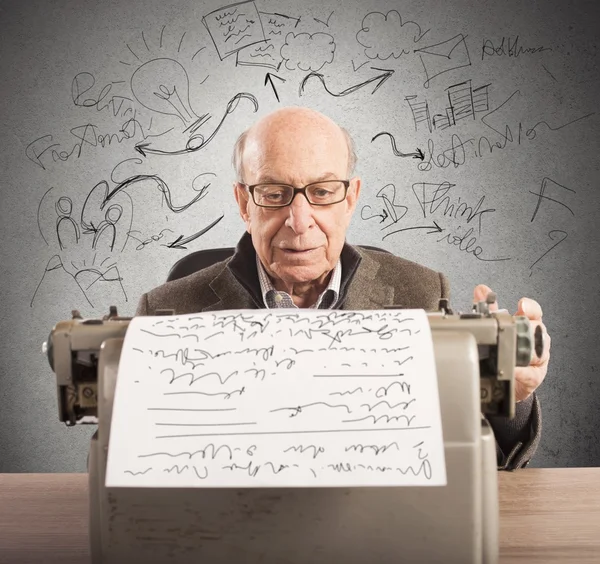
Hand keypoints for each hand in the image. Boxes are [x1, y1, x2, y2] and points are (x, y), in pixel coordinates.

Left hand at [474, 284, 550, 401]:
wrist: (505, 378)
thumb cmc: (505, 351)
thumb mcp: (497, 327)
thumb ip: (489, 309)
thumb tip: (481, 291)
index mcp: (529, 325)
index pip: (534, 312)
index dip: (530, 307)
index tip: (522, 305)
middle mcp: (536, 340)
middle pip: (538, 329)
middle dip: (527, 328)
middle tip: (515, 329)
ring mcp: (538, 358)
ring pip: (539, 350)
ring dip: (527, 349)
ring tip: (513, 349)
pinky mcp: (534, 376)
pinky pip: (531, 373)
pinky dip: (522, 371)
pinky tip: (514, 369)